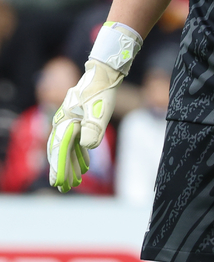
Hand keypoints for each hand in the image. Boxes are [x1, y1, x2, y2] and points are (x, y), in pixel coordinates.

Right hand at [47, 59, 121, 191]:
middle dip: (62, 169)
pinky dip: (78, 154)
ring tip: (75, 181)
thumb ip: (93, 128)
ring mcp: (70, 121)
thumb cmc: (101, 91)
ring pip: (68, 147)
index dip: (59, 167)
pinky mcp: (79, 120)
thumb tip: (88, 146)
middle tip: (65, 187)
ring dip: (71, 164)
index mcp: (65, 119)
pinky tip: (84, 165)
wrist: (104, 73)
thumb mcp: (99, 110)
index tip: (59, 182)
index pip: (59, 148)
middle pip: (60, 150)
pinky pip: (75, 141)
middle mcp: (64, 121)